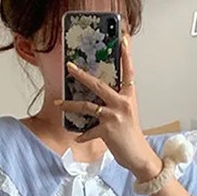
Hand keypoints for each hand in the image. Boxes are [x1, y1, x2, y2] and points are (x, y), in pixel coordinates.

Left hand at [56, 35, 160, 179]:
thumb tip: (101, 95)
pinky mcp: (107, 131)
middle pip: (98, 85)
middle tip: (69, 66)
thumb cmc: (131, 135)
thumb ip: (116, 102)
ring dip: (70, 105)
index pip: (128, 72)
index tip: (123, 39)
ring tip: (57, 103)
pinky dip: (82, 135)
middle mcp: (122, 103)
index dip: (126, 56)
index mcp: (129, 97)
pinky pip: (88, 131)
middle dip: (81, 75)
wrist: (139, 156)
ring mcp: (114, 116)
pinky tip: (78, 138)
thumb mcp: (128, 114)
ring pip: (87, 106)